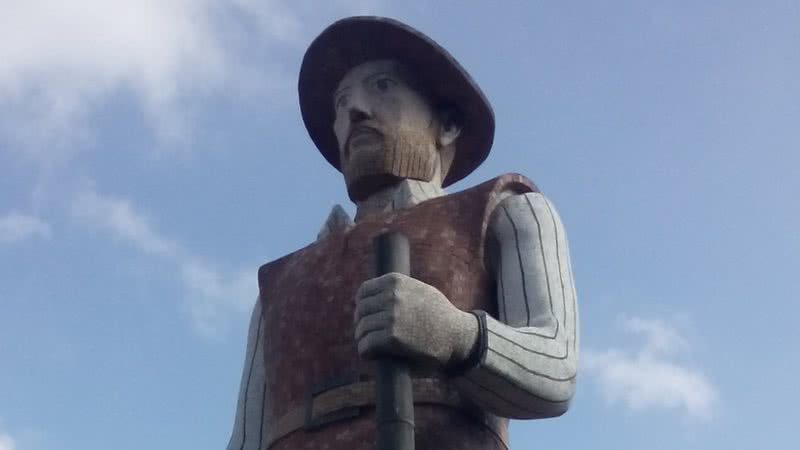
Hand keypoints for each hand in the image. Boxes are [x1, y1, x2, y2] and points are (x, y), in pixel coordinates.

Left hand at [353, 272, 478, 369]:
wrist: (457, 335)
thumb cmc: (439, 315)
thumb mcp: (419, 291)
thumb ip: (398, 290)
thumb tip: (374, 296)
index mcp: (395, 281)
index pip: (363, 292)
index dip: (362, 307)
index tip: (366, 317)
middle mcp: (392, 296)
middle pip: (361, 311)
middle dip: (362, 324)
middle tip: (368, 335)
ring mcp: (391, 316)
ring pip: (362, 329)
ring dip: (364, 340)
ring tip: (371, 347)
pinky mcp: (392, 337)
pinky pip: (366, 345)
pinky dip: (366, 353)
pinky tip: (372, 356)